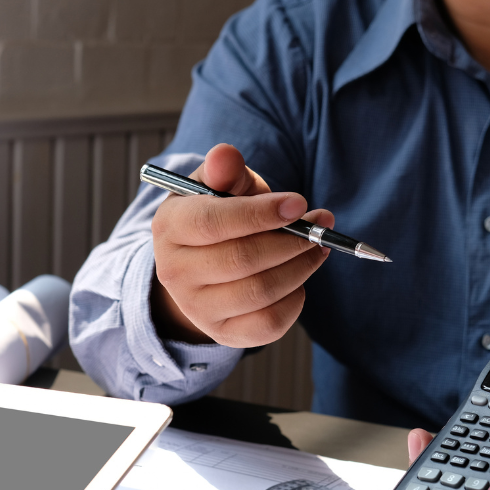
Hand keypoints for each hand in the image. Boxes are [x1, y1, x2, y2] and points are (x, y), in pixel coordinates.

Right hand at [150, 143, 333, 345]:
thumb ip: (225, 170)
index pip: (213, 222)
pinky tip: (298, 279)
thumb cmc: (219, 217)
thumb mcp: (219, 187)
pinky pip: (269, 324)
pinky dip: (295, 300)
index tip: (299, 204)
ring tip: (315, 249)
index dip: (261, 213)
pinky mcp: (223, 333)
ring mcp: (197, 308)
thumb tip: (226, 156)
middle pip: (242, 260)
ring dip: (300, 268)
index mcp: (170, 227)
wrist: (203, 265)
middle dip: (291, 241)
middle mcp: (175, 273)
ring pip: (260, 292)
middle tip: (320, 226)